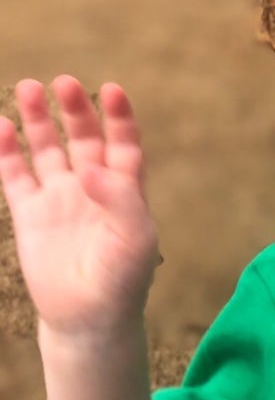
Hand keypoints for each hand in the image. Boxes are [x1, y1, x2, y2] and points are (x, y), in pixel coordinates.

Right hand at [0, 77, 159, 340]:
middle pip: (83, 138)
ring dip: (39, 121)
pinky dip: (8, 153)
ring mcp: (60, 197)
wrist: (88, 316)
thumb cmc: (123, 278)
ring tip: (28, 88)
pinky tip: (1, 128)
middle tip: (63, 83)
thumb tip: (91, 170)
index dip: (119, 116)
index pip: (123, 143)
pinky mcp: (30, 214)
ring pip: (48, 150)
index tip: (112, 90)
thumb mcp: (136, 238)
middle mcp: (93, 185)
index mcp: (127, 187)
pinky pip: (16, 176)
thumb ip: (120, 200)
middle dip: (74, 110)